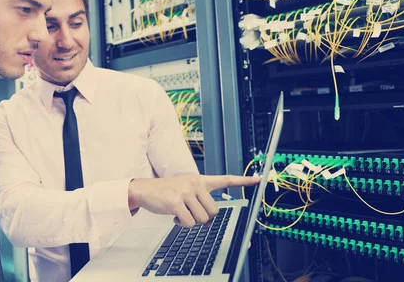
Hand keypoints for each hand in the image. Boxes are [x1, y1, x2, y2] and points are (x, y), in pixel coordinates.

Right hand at [128, 174, 259, 227]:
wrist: (145, 189)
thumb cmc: (167, 192)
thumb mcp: (186, 193)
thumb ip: (200, 203)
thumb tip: (208, 223)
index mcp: (200, 180)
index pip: (225, 180)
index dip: (243, 181)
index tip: (258, 179)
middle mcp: (195, 183)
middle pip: (214, 211)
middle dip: (203, 217)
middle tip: (190, 212)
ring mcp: (186, 192)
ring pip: (202, 219)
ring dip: (191, 221)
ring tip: (180, 212)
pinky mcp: (176, 202)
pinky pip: (188, 223)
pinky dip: (182, 224)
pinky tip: (174, 216)